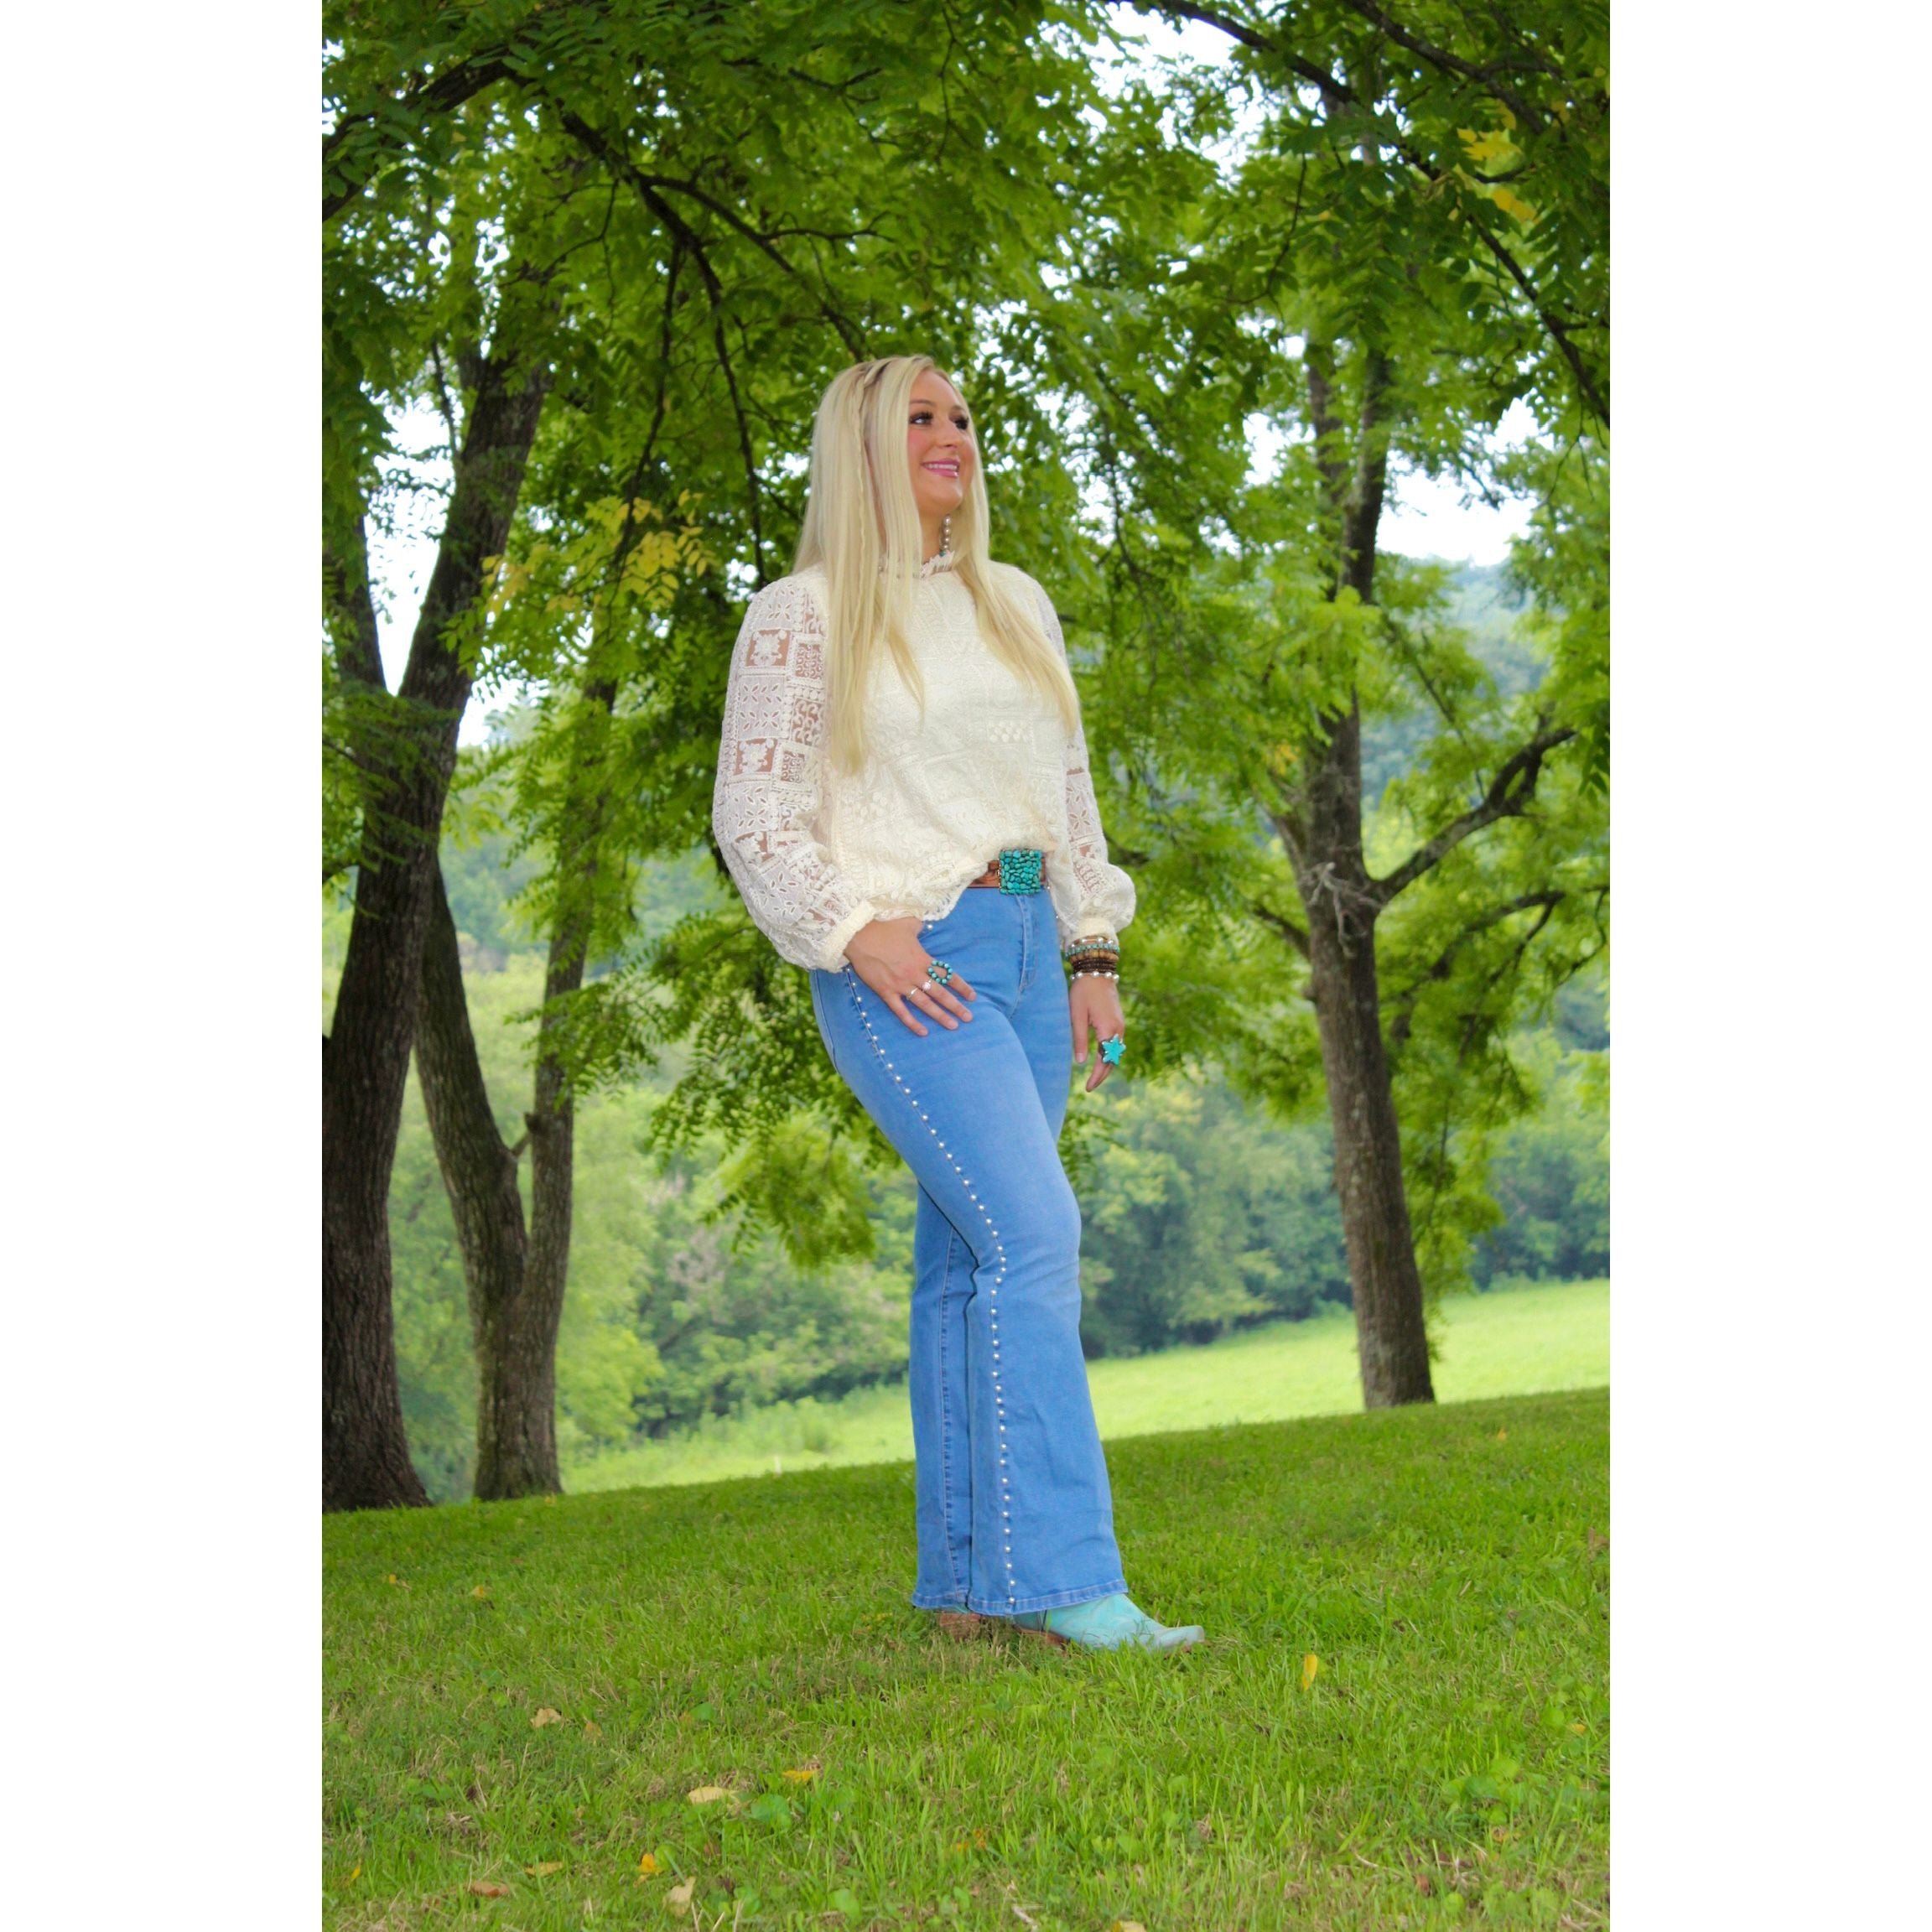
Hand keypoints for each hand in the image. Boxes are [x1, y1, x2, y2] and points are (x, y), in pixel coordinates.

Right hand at [844, 917, 976, 1035]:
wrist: (859, 935)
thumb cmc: (883, 927)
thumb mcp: (908, 922)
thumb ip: (920, 926)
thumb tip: (925, 922)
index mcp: (922, 958)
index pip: (947, 975)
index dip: (961, 986)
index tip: (972, 997)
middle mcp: (915, 973)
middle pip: (940, 993)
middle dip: (956, 1006)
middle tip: (969, 1017)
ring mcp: (901, 984)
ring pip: (925, 1004)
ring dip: (940, 1016)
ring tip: (953, 1026)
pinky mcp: (886, 992)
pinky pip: (901, 1011)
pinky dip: (912, 1022)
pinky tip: (923, 1032)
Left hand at [1070, 972, 1124, 1091]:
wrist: (1097, 971)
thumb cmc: (1083, 992)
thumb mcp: (1076, 1015)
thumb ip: (1079, 1039)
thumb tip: (1081, 1063)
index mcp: (1108, 1029)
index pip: (1104, 1060)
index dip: (1096, 1076)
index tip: (1088, 1088)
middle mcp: (1118, 1029)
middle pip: (1113, 1060)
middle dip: (1102, 1075)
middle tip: (1090, 1087)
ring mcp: (1120, 1025)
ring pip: (1116, 1053)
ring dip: (1106, 1066)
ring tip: (1094, 1077)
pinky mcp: (1118, 1021)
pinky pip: (1115, 1044)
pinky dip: (1109, 1055)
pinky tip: (1100, 1060)